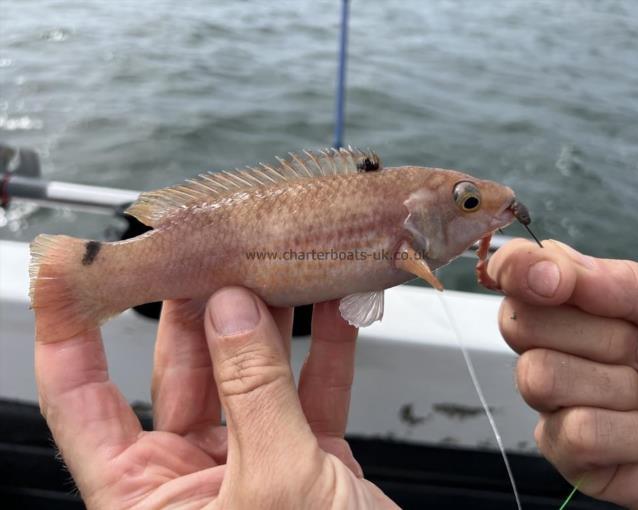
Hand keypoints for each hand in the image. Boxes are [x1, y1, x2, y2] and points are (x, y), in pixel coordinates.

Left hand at [34, 287, 397, 508]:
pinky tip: (333, 309)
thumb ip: (252, 392)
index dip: (69, 333)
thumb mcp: (274, 485)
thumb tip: (232, 314)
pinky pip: (312, 389)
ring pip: (249, 370)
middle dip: (196, 306)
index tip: (69, 274)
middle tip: (210, 251)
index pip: (83, 401)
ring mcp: (255, 462)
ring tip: (273, 267)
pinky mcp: (310, 457)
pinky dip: (325, 348)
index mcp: (146, 499)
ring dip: (266, 319)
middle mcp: (193, 478)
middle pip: (179, 368)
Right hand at [488, 239, 637, 509]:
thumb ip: (616, 279)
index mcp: (575, 303)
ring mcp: (555, 401)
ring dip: (616, 386)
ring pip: (540, 378)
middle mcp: (554, 348)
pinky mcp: (567, 454)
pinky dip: (629, 434)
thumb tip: (547, 267)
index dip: (517, 269)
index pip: (513, 272)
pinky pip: (575, 433)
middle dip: (596, 335)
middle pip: (518, 324)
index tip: (554, 281)